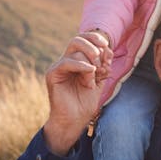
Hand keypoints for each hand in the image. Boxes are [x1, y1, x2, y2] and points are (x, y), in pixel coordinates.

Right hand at [43, 32, 111, 154]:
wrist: (74, 120)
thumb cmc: (84, 103)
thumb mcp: (99, 81)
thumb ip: (103, 65)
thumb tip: (108, 49)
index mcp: (77, 61)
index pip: (83, 40)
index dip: (95, 39)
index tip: (107, 47)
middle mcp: (67, 61)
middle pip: (77, 40)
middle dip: (93, 46)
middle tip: (101, 60)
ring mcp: (59, 67)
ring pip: (74, 49)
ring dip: (90, 61)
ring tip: (95, 75)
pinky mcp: (53, 74)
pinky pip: (66, 62)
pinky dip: (81, 65)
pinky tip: (91, 72)